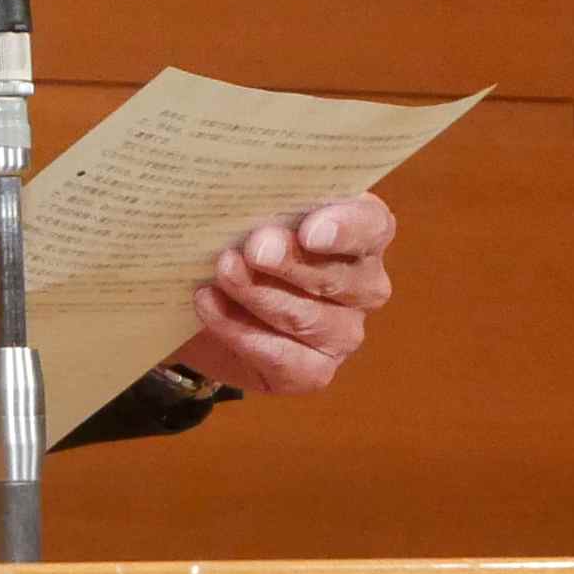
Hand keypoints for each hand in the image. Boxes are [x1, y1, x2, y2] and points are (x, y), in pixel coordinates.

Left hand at [174, 197, 397, 398]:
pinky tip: (208, 305)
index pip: (372, 226)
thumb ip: (259, 202)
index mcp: (360, 232)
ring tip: (222, 271)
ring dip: (259, 294)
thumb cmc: (238, 239)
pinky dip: (240, 331)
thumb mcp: (249, 211)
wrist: (201, 297)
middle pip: (338, 276)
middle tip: (254, 248)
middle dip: (291, 262)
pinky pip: (282, 357)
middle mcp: (363, 285)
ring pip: (308, 318)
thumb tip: (242, 201)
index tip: (310, 230)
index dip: (346, 228)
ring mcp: (343, 332)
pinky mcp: (313, 372)